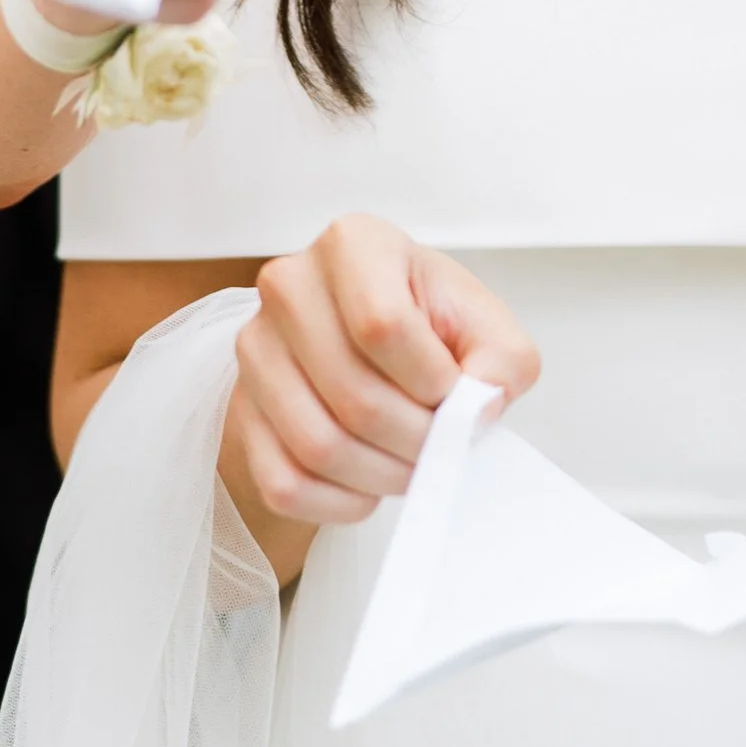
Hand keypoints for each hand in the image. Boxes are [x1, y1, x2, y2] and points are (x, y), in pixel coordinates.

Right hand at [225, 211, 540, 534]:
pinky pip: (284, 483)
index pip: (382, 324)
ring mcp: (256, 349)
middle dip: (414, 440)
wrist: (363, 344)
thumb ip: (503, 358)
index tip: (452, 393)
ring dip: (381, 476)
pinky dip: (339, 502)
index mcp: (353, 244)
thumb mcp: (482, 323)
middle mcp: (290, 286)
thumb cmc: (425, 325)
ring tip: (410, 465)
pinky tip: (368, 485)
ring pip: (317, 445)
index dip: (430, 379)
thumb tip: (478, 407)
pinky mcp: (241, 410)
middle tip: (439, 447)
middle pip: (353, 395)